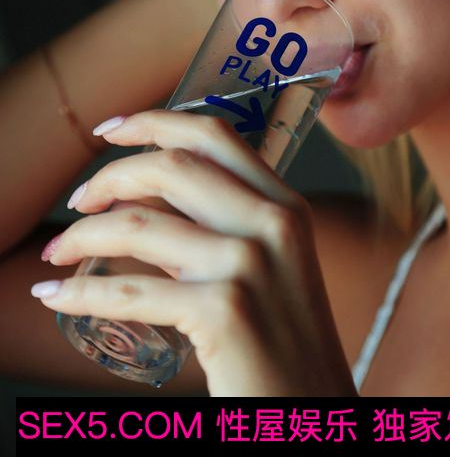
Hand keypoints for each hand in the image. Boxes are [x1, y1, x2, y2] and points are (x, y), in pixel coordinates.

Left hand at [34, 109, 357, 396]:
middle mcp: (273, 223)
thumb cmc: (282, 340)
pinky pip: (129, 289)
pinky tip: (56, 296)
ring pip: (138, 224)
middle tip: (78, 201)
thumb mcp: (265, 264)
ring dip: (81, 235)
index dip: (154, 122)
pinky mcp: (224, 311)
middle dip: (108, 176)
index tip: (110, 130)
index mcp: (285, 204)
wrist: (313, 408)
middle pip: (171, 166)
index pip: (213, 135)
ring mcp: (250, 264)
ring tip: (56, 252)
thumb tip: (140, 206)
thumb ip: (213, 227)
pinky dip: (81, 292)